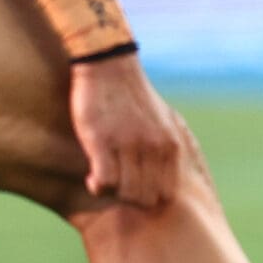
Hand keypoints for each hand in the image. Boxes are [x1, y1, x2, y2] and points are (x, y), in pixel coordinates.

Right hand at [68, 55, 195, 208]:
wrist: (109, 64)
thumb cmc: (132, 95)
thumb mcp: (163, 120)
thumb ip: (167, 146)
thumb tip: (170, 173)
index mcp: (171, 145)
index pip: (166, 194)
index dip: (149, 197)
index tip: (134, 189)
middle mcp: (154, 148)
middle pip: (146, 198)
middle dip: (130, 198)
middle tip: (116, 188)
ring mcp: (130, 145)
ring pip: (126, 193)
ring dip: (113, 193)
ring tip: (104, 181)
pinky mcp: (103, 141)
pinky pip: (105, 182)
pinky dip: (97, 186)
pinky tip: (91, 178)